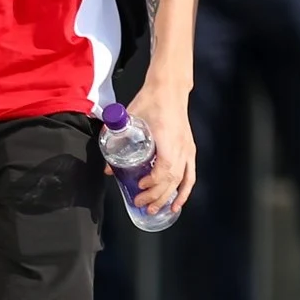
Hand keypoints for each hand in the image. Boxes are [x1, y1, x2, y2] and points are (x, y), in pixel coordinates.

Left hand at [124, 83, 196, 212]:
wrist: (169, 89)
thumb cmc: (150, 100)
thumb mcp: (130, 118)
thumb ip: (117, 140)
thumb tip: (108, 167)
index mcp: (167, 137)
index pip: (165, 167)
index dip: (153, 181)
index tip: (139, 186)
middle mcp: (181, 145)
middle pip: (172, 178)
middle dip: (156, 195)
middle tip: (140, 204)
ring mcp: (187, 148)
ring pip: (182, 180)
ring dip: (169, 197)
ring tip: (156, 210)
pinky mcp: (190, 149)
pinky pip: (190, 175)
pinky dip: (185, 191)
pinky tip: (177, 204)